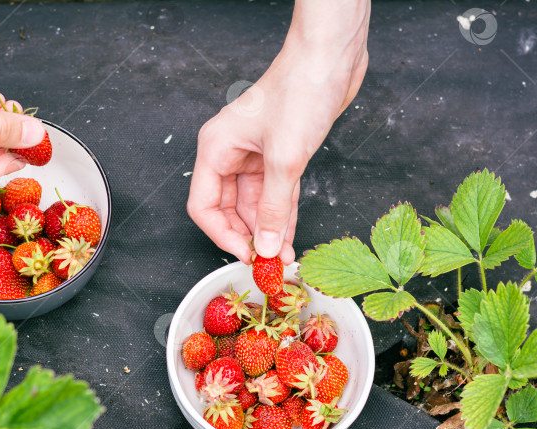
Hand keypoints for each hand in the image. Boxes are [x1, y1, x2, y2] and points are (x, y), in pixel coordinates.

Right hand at [188, 0, 370, 264]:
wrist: (331, 58)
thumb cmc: (300, 89)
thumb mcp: (285, 157)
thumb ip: (274, 207)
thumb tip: (266, 246)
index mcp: (216, 148)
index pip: (204, 206)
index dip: (222, 236)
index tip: (246, 255)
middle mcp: (231, 153)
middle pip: (229, 209)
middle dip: (249, 236)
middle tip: (268, 262)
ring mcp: (256, 154)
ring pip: (256, 204)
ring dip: (269, 231)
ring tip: (284, 257)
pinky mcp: (280, 154)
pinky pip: (276, 194)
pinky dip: (283, 215)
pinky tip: (290, 236)